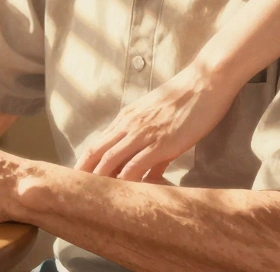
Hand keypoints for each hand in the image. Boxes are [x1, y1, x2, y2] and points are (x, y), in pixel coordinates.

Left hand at [76, 63, 240, 180]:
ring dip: (100, 179)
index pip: (98, 143)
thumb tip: (149, 174)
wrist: (205, 81)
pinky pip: (137, 165)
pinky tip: (124, 194)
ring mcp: (144, 133)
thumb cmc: (187, 100)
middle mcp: (130, 124)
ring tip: (91, 197)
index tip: (76, 178)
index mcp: (127, 117)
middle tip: (74, 192)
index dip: (85, 162)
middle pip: (98, 151)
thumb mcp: (161, 121)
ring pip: (111, 159)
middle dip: (84, 173)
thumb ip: (152, 149)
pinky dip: (128, 180)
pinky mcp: (162, 143)